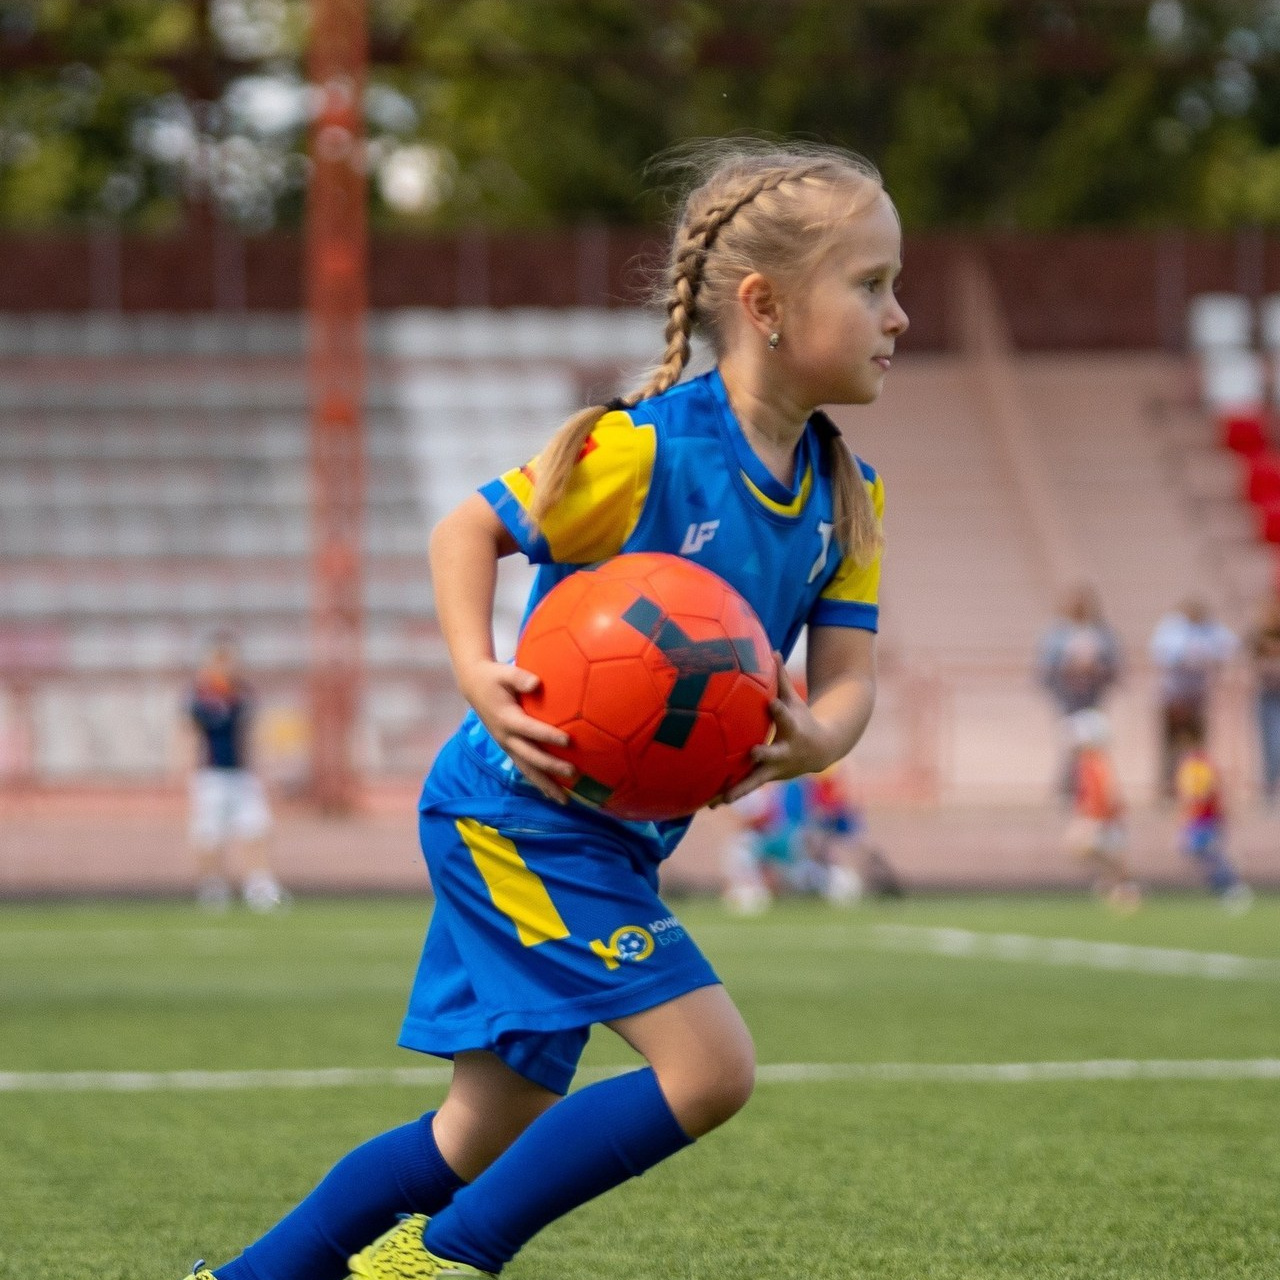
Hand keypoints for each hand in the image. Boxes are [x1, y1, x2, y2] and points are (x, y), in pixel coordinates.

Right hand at [460, 660, 573, 803]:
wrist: (473, 685)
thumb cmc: (494, 677)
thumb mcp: (504, 672)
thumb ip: (520, 677)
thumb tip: (537, 683)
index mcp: (506, 719)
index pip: (529, 730)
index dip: (548, 735)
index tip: (568, 740)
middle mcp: (506, 737)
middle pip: (530, 757)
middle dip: (551, 767)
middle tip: (573, 773)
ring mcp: (507, 745)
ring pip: (527, 770)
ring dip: (545, 785)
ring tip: (564, 800)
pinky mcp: (509, 748)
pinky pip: (525, 768)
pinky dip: (539, 782)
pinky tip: (554, 793)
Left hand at [714, 655, 835, 804]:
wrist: (822, 752)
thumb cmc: (802, 719)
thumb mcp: (795, 700)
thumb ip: (781, 679)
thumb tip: (773, 650)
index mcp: (793, 729)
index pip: (785, 717)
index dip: (779, 710)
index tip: (772, 703)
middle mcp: (784, 752)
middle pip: (772, 754)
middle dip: (763, 754)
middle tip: (753, 753)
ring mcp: (775, 769)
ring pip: (755, 781)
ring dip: (739, 789)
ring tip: (720, 799)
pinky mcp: (766, 779)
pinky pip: (745, 788)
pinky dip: (729, 795)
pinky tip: (707, 804)